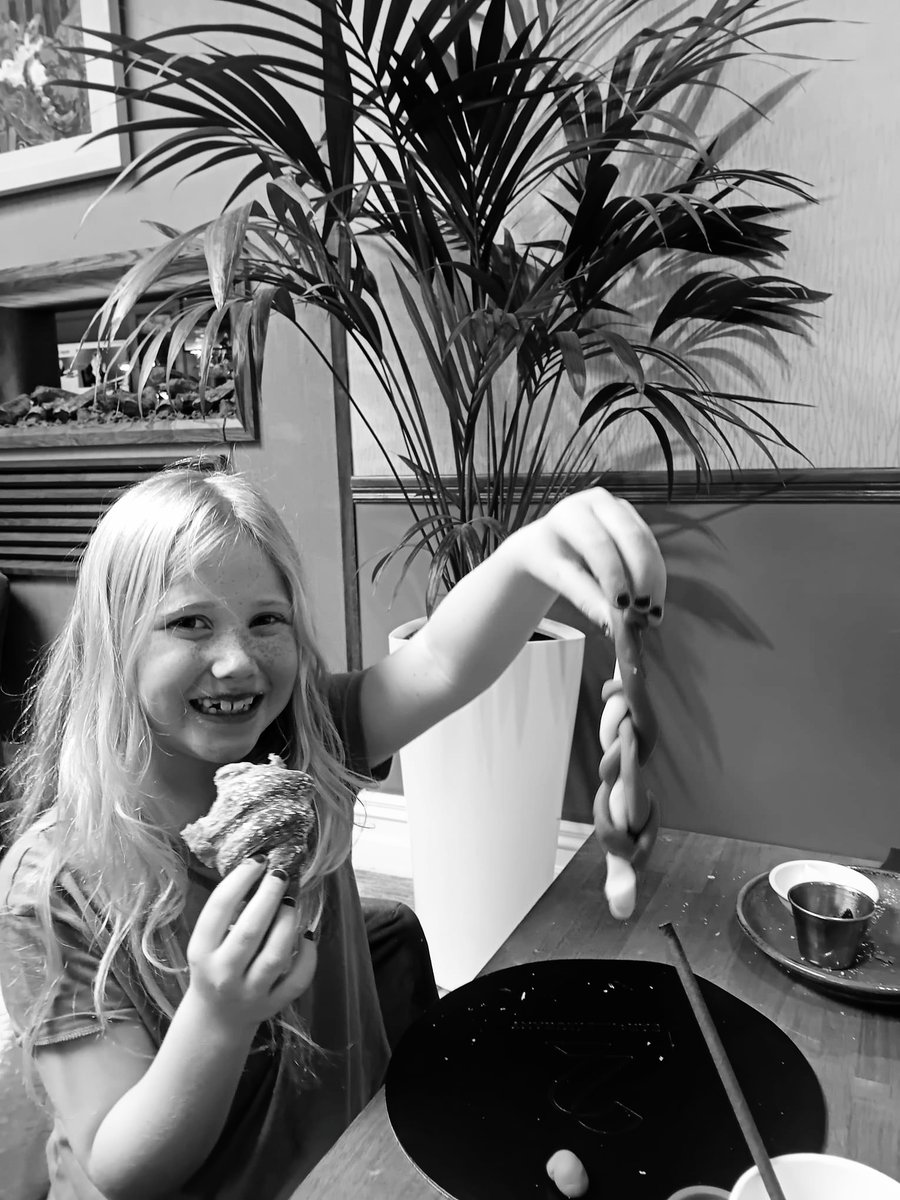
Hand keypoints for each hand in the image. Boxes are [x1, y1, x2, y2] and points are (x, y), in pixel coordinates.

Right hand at [186, 858, 316, 1033]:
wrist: (216, 1019)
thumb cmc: (213, 967)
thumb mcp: (208, 942)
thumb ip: (227, 914)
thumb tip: (261, 871)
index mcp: (201, 951)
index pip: (218, 909)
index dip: (240, 879)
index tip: (258, 860)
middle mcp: (224, 973)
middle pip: (250, 931)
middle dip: (269, 896)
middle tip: (281, 873)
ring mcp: (250, 992)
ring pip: (275, 955)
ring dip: (288, 922)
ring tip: (292, 900)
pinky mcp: (272, 1006)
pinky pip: (297, 980)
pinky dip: (308, 956)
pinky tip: (306, 936)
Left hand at [526, 488, 665, 631]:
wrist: (551, 542)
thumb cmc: (549, 557)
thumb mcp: (558, 577)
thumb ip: (585, 597)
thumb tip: (613, 623)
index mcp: (571, 512)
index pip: (596, 542)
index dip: (612, 573)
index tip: (620, 604)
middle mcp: (598, 502)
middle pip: (630, 537)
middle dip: (641, 576)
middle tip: (643, 610)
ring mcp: (621, 509)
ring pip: (647, 544)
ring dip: (654, 580)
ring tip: (651, 613)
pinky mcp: (636, 520)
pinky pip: (653, 549)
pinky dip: (656, 577)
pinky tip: (654, 601)